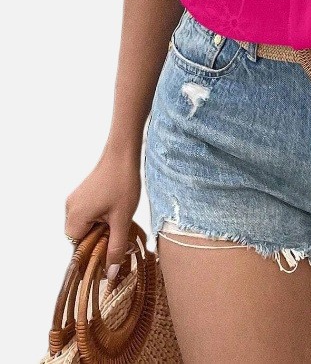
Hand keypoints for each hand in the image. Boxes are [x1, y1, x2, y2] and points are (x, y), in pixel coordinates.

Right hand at [64, 145, 141, 280]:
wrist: (124, 153)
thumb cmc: (122, 183)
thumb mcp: (122, 219)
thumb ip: (115, 247)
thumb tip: (110, 273)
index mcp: (75, 217)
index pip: (78, 250)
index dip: (94, 257)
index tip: (111, 259)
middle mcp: (70, 209)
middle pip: (81, 239)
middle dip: (100, 242)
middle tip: (120, 237)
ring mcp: (76, 200)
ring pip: (86, 226)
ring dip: (102, 230)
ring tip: (120, 222)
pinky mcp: (83, 194)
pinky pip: (88, 215)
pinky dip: (101, 219)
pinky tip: (116, 212)